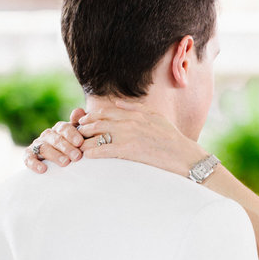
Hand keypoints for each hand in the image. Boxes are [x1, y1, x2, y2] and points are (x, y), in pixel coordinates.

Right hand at [24, 108, 86, 172]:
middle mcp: (48, 135)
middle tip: (77, 156)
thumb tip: (78, 111)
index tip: (80, 142)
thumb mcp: (78, 135)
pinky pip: (29, 158)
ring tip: (65, 163)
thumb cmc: (72, 145)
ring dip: (55, 155)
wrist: (57, 158)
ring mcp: (37, 144)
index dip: (72, 134)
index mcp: (59, 129)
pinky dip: (34, 163)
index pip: (64, 128)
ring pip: (44, 148)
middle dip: (66, 147)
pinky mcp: (29, 155)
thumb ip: (79, 124)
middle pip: (56, 139)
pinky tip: (42, 169)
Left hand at [76, 100, 207, 176]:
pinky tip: (86, 156)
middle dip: (83, 128)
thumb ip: (136, 108)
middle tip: (74, 136)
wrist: (184, 156)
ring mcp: (128, 135)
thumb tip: (117, 103)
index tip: (82, 123)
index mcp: (134, 114)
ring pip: (97, 135)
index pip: (105, 112)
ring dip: (84, 140)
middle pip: (97, 122)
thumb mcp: (155, 118)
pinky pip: (104, 149)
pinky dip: (92, 152)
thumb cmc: (172, 139)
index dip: (90, 117)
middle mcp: (129, 122)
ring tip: (76, 147)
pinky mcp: (129, 150)